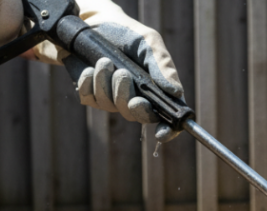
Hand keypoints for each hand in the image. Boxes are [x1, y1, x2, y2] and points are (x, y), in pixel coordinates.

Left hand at [35, 0, 183, 141]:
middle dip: (127, 97)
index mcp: (157, 90)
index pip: (167, 118)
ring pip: (110, 106)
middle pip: (137, 116)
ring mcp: (113, 99)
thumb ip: (163, 66)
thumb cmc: (126, 32)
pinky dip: (89, 81)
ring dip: (105, 82)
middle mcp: (136, 98)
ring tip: (105, 60)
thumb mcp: (149, 42)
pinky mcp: (91, 95)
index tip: (162, 132)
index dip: (168, 130)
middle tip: (123, 75)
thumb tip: (177, 92)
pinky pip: (90, 98)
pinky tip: (91, 67)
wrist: (92, 22)